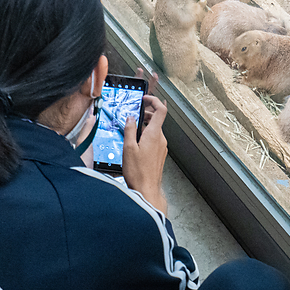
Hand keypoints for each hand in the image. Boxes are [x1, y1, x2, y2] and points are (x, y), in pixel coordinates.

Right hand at [123, 77, 167, 215]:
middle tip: (133, 115)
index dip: (154, 100)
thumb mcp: (128, 148)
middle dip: (145, 113)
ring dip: (144, 125)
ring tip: (131, 130)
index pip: (161, 109)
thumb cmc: (138, 172)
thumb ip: (129, 130)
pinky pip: (154, 139)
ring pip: (155, 129)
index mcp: (154, 134)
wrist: (147, 190)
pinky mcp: (159, 154)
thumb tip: (130, 117)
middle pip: (157, 119)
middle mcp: (161, 139)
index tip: (145, 98)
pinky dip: (146, 135)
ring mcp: (161, 147)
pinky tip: (135, 143)